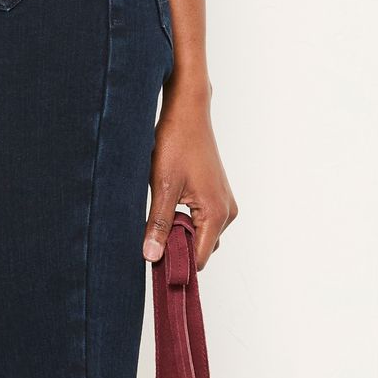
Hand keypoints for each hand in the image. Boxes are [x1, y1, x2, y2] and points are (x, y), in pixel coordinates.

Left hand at [141, 80, 236, 267]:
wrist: (187, 113)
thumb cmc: (176, 144)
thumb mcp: (162, 187)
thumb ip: (158, 225)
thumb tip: (151, 256)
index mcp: (217, 213)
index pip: (199, 259)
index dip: (177, 264)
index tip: (154, 262)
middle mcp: (227, 212)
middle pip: (202, 249)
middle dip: (178, 249)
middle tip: (151, 238)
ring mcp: (225, 203)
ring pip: (201, 235)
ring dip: (180, 234)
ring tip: (158, 219)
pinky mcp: (218, 195)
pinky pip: (202, 221)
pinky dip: (185, 222)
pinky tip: (168, 208)